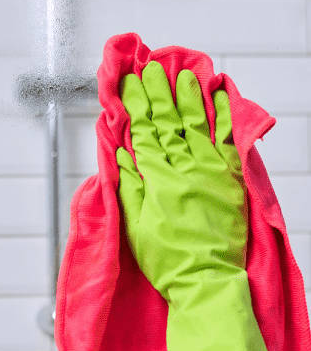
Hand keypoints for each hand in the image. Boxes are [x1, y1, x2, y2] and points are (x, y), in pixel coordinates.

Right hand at [116, 61, 247, 303]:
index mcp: (159, 180)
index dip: (134, 107)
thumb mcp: (135, 226)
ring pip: (198, 125)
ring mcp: (212, 171)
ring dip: (188, 98)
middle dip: (157, 94)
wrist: (205, 279)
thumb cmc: (168, 260)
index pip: (144, 134)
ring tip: (181, 75)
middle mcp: (187, 169)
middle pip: (169, 123)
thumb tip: (120, 154)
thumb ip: (129, 186)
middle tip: (149, 71)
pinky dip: (223, 115)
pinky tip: (219, 97)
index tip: (128, 85)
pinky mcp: (230, 179)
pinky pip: (228, 139)